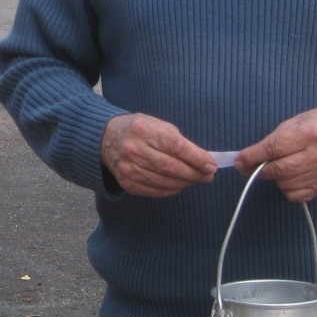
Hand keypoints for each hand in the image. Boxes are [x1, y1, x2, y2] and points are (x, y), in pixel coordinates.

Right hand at [100, 113, 217, 196]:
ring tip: (196, 180)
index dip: (197, 158)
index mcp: (143, 129)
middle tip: (208, 175)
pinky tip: (180, 185)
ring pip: (165, 182)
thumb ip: (179, 141)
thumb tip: (204, 160)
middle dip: (194, 173)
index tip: (211, 165)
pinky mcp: (127, 183)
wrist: (105, 139)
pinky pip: (155, 191)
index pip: (176, 147)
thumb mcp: (158, 125)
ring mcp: (129, 168)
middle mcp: (134, 149)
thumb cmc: (139, 129)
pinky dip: (172, 190)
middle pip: (171, 167)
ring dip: (185, 183)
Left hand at [234, 107, 316, 202]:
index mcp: (309, 133)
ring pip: (284, 184)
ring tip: (274, 168)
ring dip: (272, 178)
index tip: (239, 160)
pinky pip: (295, 195)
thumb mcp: (295, 122)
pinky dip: (285, 188)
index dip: (252, 156)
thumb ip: (273, 139)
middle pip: (278, 170)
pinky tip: (289, 177)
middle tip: (247, 168)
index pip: (274, 149)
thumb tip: (248, 157)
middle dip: (257, 170)